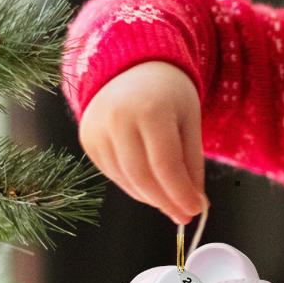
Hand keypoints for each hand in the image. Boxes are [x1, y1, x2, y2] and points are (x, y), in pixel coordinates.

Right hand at [78, 60, 207, 224]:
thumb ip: (192, 163)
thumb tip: (195, 204)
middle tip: (184, 215)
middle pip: (142, 177)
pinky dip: (134, 186)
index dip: (180, 193)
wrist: (131, 67)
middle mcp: (118, 118)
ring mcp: (97, 129)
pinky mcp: (87, 139)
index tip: (195, 210)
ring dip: (150, 197)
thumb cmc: (167, 94)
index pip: (165, 165)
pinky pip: (113, 174)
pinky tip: (149, 185)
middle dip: (165, 202)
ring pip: (126, 180)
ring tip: (169, 200)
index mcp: (150, 109)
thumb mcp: (189, 121)